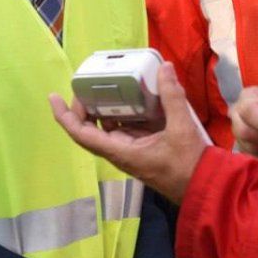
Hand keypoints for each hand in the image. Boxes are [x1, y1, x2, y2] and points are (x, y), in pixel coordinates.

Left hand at [50, 62, 206, 203]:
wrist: (203, 188)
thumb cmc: (188, 165)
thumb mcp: (181, 128)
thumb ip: (172, 97)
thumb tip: (165, 69)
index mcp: (121, 152)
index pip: (82, 134)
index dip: (65, 116)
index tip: (54, 98)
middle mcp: (120, 154)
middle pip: (90, 130)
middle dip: (83, 108)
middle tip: (86, 87)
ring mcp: (130, 153)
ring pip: (107, 130)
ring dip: (103, 110)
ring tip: (105, 87)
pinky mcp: (141, 150)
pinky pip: (124, 130)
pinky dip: (122, 114)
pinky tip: (130, 98)